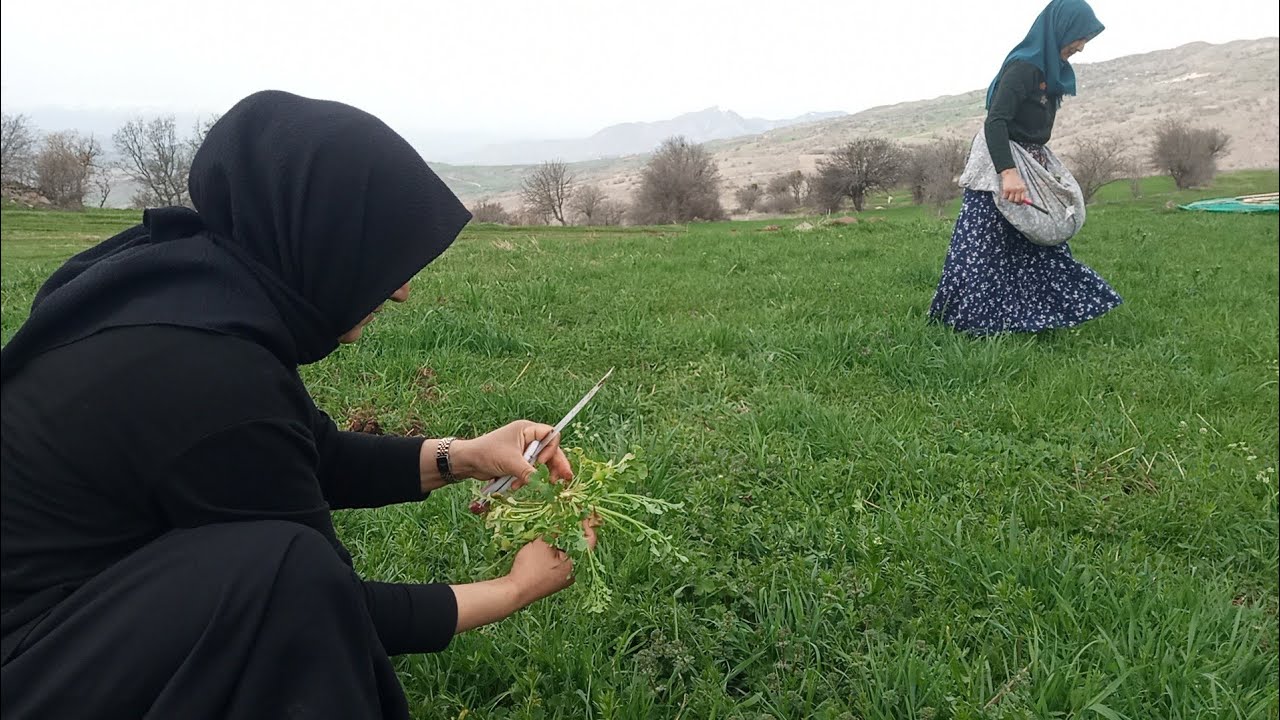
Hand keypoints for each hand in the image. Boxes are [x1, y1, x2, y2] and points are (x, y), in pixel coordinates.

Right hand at [450, 517, 600, 632]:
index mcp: (577, 563)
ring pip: (570, 551)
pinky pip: (562, 559)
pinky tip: (548, 540)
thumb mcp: (543, 543)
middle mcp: (575, 571)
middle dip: (573, 529)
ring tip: (556, 525)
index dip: (586, 523)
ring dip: (564, 538)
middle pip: (580, 545)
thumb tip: (563, 516)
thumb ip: (555, 529)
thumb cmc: (530, 568)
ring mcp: (565, 576)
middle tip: (567, 515)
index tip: (579, 512)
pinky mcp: (555, 578)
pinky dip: (558, 547)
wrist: (515, 592)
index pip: (590, 539)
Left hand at [453, 421, 573, 489]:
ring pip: (540, 464)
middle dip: (553, 466)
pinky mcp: (518, 463)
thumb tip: (544, 484)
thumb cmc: (487, 454)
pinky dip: (526, 479)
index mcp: (527, 430)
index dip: (551, 450)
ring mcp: (523, 451)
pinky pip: (530, 471)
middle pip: (549, 451)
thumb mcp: (510, 462)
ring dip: (536, 476)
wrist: (467, 462)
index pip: (550, 436)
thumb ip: (529, 472)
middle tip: (564, 480)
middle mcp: (527, 439)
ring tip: (528, 485)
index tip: (542, 462)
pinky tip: (515, 486)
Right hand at [1000, 168, 1027, 204]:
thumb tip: (1027, 201)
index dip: (1020, 201)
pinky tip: (1005, 193)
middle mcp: (1018, 189)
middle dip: (1014, 201)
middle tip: (1013, 198)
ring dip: (1009, 198)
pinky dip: (1004, 196)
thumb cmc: (1016, 180)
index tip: (1018, 202)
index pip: (1023, 199)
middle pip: (1016, 200)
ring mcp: (1012, 189)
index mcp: (1023, 188)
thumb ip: (1023, 193)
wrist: (1010, 173)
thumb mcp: (1022, 185)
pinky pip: (1005, 197)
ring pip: (1010, 200)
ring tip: (1009, 195)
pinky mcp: (1006, 189)